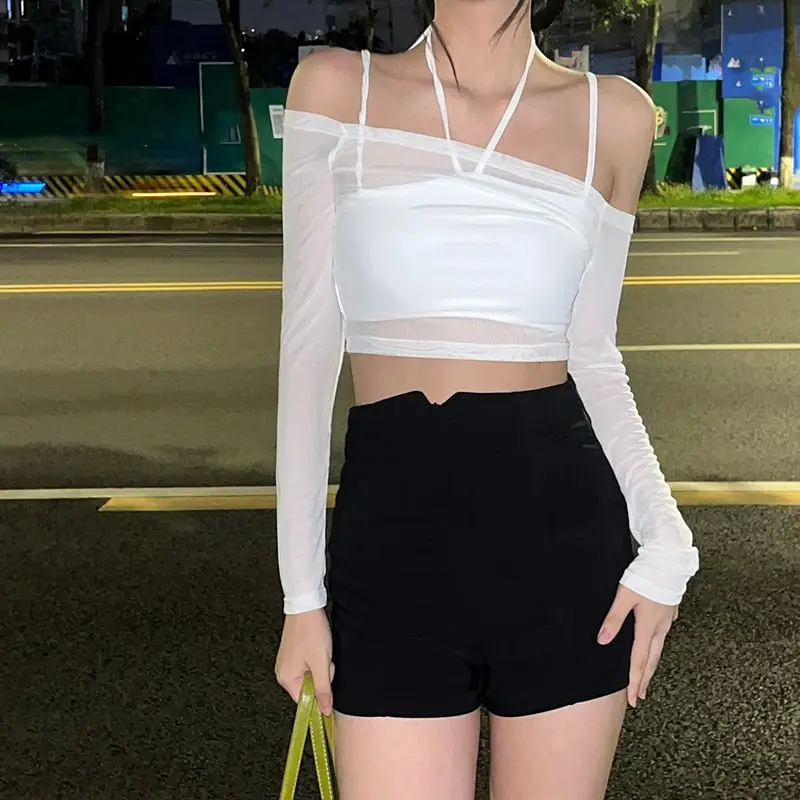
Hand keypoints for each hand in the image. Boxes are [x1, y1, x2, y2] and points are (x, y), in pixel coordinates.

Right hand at [275, 608, 333, 714]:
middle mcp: (283, 672)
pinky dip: (317, 658)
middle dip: (322, 676)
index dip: (319, 695)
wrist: (306, 606)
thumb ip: (323, 689)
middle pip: (309, 687)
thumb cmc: (311, 632)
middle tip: (325, 661)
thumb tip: (325, 710)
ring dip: (321, 666)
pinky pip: (309, 664)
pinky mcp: (293, 652)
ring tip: (322, 651)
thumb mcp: (321, 664)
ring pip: (311, 674)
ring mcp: (288, 661)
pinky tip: (319, 647)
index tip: (328, 686)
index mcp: (286, 679)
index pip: (304, 701)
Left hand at [597, 584, 678, 707]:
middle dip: (644, 679)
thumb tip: (602, 641)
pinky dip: (656, 649)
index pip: (639, 659)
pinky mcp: (670, 612)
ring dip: (651, 667)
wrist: (668, 562)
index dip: (634, 679)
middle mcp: (660, 628)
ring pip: (658, 650)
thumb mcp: (624, 597)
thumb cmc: (645, 578)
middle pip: (651, 660)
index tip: (632, 698)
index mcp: (647, 627)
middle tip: (638, 697)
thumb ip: (613, 620)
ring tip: (645, 679)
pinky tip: (654, 649)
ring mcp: (667, 621)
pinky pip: (662, 637)